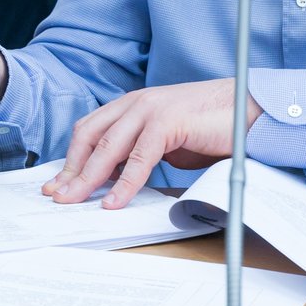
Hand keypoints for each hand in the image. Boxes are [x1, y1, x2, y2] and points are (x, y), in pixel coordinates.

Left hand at [41, 79, 262, 208]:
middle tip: (56, 196)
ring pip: (107, 148)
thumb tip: (118, 178)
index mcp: (133, 104)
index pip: (90, 130)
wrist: (249, 111)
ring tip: (74, 202)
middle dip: (70, 170)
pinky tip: (114, 201)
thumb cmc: (212, 128)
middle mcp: (136, 102)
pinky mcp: (168, 122)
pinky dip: (123, 183)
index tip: (58, 183)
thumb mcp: (168, 142)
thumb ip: (141, 153)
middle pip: (90, 138)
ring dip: (87, 178)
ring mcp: (151, 109)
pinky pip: (138, 158)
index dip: (71, 158)